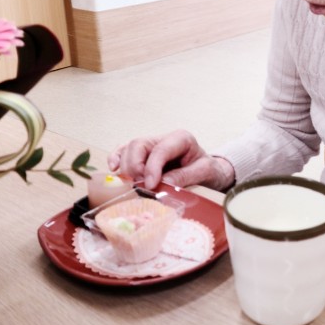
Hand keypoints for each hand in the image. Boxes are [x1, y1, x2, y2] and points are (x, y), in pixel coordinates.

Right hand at [107, 129, 234, 191]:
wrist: (210, 171)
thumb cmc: (208, 170)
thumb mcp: (204, 172)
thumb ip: (185, 176)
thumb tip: (161, 183)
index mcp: (181, 138)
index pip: (160, 149)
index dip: (152, 167)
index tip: (149, 185)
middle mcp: (163, 138)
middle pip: (139, 145)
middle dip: (136, 167)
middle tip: (141, 186)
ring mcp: (151, 145)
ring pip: (129, 148)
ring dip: (126, 167)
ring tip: (133, 184)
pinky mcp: (143, 154)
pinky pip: (124, 152)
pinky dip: (116, 159)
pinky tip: (114, 169)